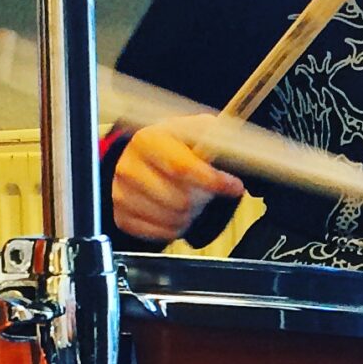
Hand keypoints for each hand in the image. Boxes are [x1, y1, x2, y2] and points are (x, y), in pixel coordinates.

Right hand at [111, 122, 244, 241]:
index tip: (234, 186)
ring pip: (170, 219)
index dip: (213, 181)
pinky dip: (174, 227)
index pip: (183, 168)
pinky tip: (176, 212)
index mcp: (148, 140)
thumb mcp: (196, 130)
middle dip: (201, 199)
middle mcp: (129, 167)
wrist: (141, 156)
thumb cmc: (173, 144)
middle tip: (205, 192)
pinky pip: (159, 233)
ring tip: (191, 200)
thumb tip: (240, 151)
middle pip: (178, 200)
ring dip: (189, 215)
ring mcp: (121, 193)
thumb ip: (216, 138)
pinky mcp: (121, 216)